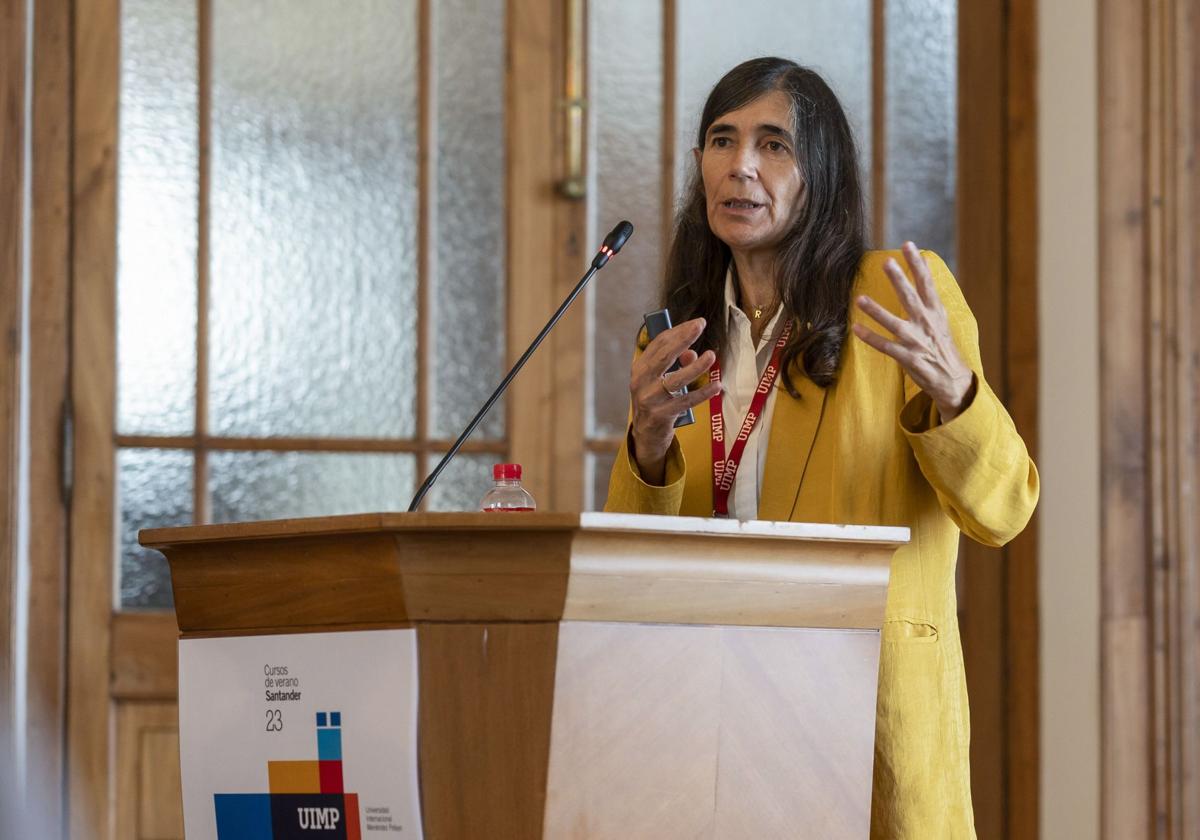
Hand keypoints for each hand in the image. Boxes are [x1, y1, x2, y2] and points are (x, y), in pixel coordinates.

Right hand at [629, 317, 720, 483]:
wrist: (646, 434)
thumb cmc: (656, 400)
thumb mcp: (660, 380)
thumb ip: (675, 364)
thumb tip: (693, 354)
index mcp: (640, 368)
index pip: (658, 344)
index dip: (678, 331)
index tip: (697, 323)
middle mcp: (641, 382)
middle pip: (664, 356)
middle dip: (683, 338)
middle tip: (700, 326)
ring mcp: (650, 399)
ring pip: (675, 380)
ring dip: (695, 367)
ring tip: (711, 356)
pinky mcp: (661, 415)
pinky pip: (685, 402)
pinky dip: (702, 393)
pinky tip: (716, 386)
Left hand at [851, 242, 974, 421]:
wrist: (953, 380)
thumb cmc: (942, 347)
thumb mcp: (941, 320)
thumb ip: (929, 298)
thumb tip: (924, 270)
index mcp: (936, 312)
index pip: (927, 283)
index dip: (918, 264)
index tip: (909, 245)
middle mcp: (927, 324)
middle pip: (912, 298)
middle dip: (900, 280)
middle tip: (887, 262)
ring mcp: (918, 341)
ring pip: (895, 323)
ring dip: (877, 311)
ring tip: (859, 299)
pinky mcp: (909, 358)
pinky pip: (886, 347)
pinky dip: (871, 338)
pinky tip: (856, 330)